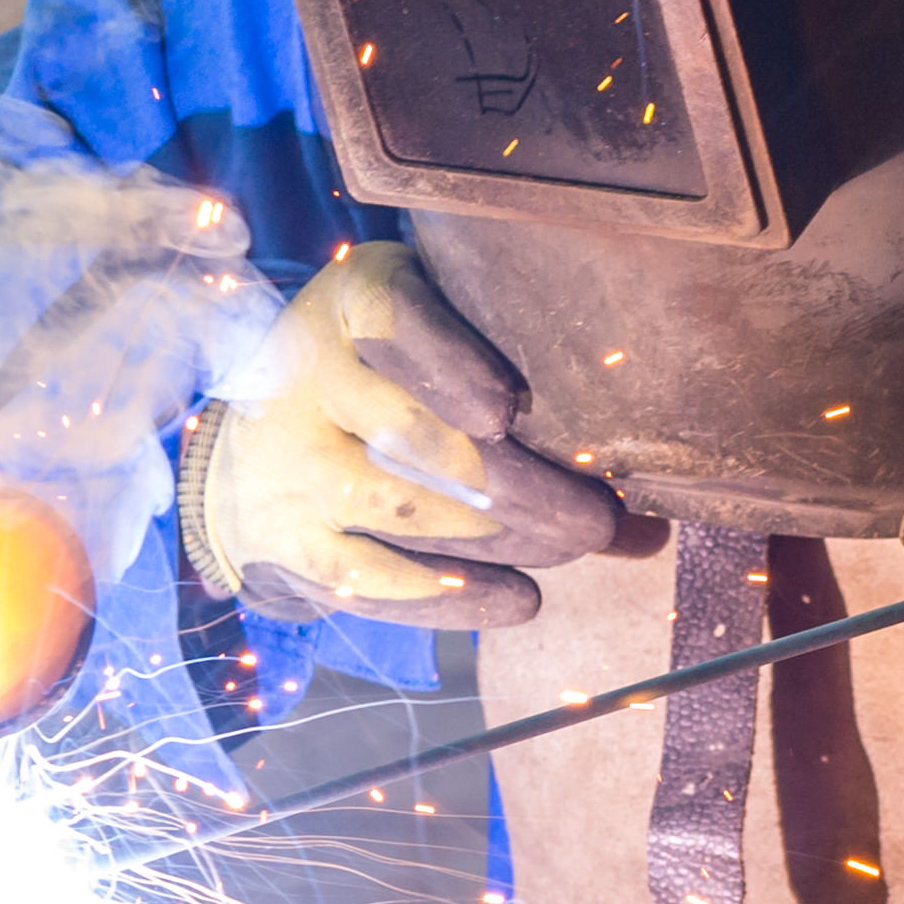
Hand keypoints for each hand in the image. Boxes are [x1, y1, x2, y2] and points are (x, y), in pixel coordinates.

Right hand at [177, 242, 622, 625]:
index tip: (503, 409)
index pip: (392, 323)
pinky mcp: (282, 542)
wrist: (254, 435)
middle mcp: (305, 377)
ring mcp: (285, 465)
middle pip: (413, 436)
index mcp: (349, 304)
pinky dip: (452, 599)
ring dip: (501, 542)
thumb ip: (523, 379)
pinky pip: (371, 583)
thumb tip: (648, 495)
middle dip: (518, 486)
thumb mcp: (440, 337)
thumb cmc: (392, 374)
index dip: (448, 365)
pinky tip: (519, 600)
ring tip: (574, 548)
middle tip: (597, 519)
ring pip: (401, 513)